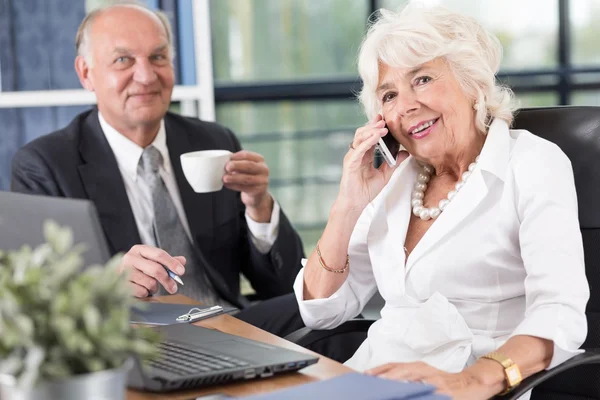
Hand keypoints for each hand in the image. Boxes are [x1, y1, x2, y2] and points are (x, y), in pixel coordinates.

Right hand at [118, 245, 185, 297]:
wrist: (115, 278)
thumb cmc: (138, 269)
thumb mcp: (151, 261)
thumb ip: (167, 261)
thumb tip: (182, 261)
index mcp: (139, 249)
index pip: (159, 254)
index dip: (172, 263)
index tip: (181, 272)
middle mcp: (130, 258)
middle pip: (156, 269)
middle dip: (168, 280)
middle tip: (174, 288)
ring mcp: (124, 271)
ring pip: (150, 283)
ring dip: (155, 288)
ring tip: (151, 286)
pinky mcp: (121, 285)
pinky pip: (142, 292)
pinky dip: (146, 293)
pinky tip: (142, 290)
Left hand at [223, 150, 272, 221]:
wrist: (257, 193)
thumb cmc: (248, 176)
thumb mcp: (245, 167)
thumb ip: (237, 163)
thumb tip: (223, 162)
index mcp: (259, 159)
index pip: (248, 155)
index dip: (237, 156)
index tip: (228, 158)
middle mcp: (263, 169)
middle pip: (249, 166)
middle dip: (237, 165)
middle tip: (226, 167)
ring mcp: (262, 180)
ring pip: (247, 178)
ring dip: (234, 178)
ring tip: (224, 178)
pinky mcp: (259, 191)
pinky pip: (245, 188)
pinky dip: (234, 186)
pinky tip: (227, 184)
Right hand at [337, 114, 408, 212]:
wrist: (356, 204)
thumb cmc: (367, 191)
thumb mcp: (385, 175)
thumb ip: (394, 163)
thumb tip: (405, 153)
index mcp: (365, 155)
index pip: (370, 136)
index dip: (376, 126)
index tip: (385, 119)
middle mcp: (357, 153)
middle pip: (363, 133)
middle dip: (373, 125)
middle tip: (384, 119)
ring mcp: (353, 157)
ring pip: (359, 137)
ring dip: (371, 130)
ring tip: (383, 127)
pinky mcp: (350, 163)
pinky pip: (359, 149)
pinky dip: (368, 141)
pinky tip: (376, 136)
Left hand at [366, 362, 492, 399]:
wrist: (474, 382)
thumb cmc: (447, 382)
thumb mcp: (426, 375)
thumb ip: (409, 378)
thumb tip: (388, 383)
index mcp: (418, 367)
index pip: (395, 366)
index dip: (380, 370)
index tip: (366, 375)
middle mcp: (425, 371)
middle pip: (401, 372)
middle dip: (385, 376)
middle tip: (371, 382)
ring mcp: (435, 382)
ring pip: (413, 381)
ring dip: (399, 383)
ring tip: (386, 388)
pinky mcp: (445, 392)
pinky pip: (430, 393)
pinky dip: (420, 392)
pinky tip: (413, 393)